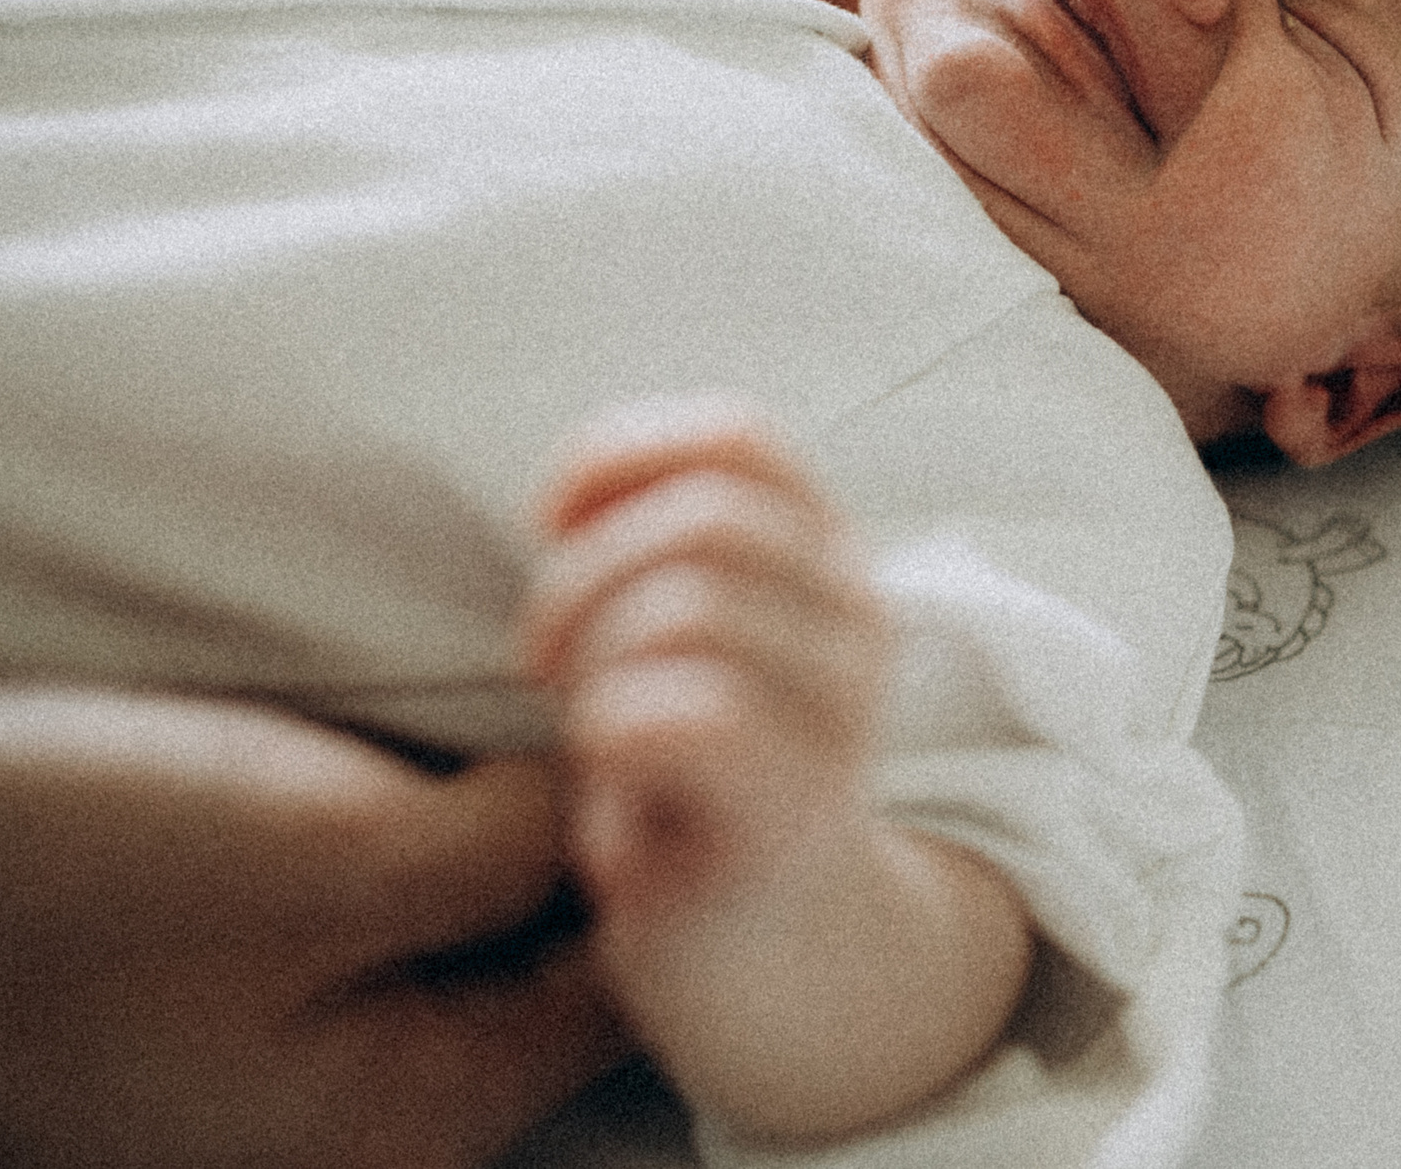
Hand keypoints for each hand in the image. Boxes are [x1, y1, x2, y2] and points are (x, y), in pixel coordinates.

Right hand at [0, 686, 624, 1168]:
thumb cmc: (55, 892)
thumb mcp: (314, 850)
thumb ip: (501, 848)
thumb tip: (613, 806)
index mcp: (420, 1120)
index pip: (625, 988)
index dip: (654, 847)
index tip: (639, 729)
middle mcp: (373, 1132)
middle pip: (548, 972)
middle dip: (568, 841)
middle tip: (551, 706)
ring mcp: (295, 1085)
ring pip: (458, 948)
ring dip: (476, 840)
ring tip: (456, 728)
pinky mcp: (231, 1024)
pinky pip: (364, 945)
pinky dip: (389, 856)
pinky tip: (366, 772)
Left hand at [518, 401, 1027, 1144]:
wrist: (779, 964)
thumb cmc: (696, 781)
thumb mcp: (694, 634)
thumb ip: (664, 547)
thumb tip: (571, 494)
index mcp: (830, 557)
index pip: (737, 436)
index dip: (617, 459)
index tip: (548, 529)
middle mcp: (859, 621)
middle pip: (705, 517)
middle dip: (583, 575)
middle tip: (541, 660)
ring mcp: (840, 719)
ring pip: (688, 609)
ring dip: (595, 664)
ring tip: (587, 727)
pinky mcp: (794, 814)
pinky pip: (680, 717)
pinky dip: (609, 737)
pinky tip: (610, 789)